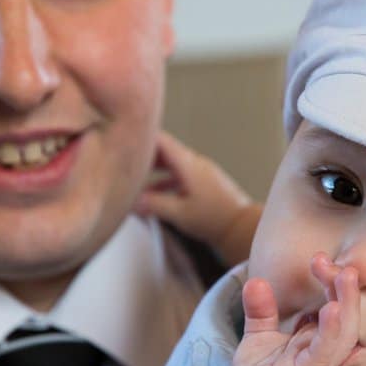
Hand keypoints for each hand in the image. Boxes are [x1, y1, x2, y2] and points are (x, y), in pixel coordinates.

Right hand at [135, 130, 260, 263]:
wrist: (241, 227)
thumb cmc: (214, 219)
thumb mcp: (179, 212)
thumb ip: (153, 204)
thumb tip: (131, 201)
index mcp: (188, 164)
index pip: (161, 140)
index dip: (142, 138)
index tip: (125, 140)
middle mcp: (195, 163)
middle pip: (164, 151)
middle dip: (144, 157)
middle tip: (124, 164)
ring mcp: (201, 173)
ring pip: (171, 165)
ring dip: (153, 173)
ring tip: (135, 186)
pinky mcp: (204, 184)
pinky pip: (180, 176)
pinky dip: (165, 183)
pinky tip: (155, 198)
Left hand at [216, 254, 360, 365]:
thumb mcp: (259, 337)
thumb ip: (261, 309)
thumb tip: (257, 279)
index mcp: (318, 342)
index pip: (336, 307)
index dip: (333, 282)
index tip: (319, 259)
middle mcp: (324, 354)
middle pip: (345, 316)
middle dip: (343, 286)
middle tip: (330, 260)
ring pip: (343, 334)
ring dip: (347, 304)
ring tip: (345, 276)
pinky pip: (323, 354)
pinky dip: (329, 332)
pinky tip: (330, 309)